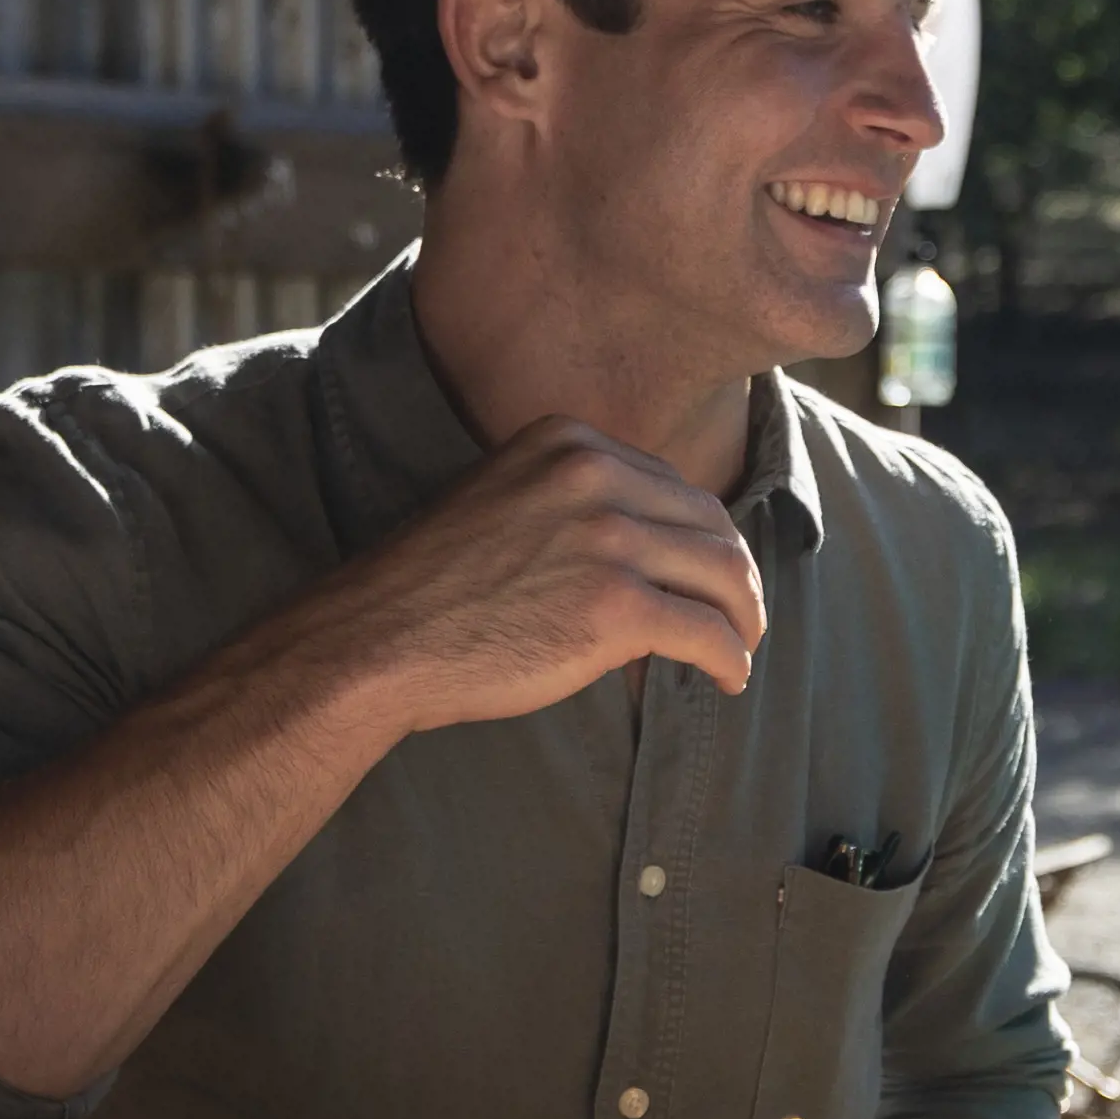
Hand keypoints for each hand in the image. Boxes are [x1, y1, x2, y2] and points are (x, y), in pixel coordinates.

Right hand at [296, 414, 768, 731]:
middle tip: (741, 616)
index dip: (702, 536)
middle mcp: (593, 475)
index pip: (671, 484)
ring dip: (742, 617)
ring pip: (722, 574)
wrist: (377, 640)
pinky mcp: (615, 608)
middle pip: (710, 522)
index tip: (707, 574)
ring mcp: (607, 539)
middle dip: (736, 576)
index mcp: (568, 441)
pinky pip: (706, 632)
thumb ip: (576, 507)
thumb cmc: (435, 588)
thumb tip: (657, 556)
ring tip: (740, 649)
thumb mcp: (507, 504)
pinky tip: (727, 678)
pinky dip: (730, 659)